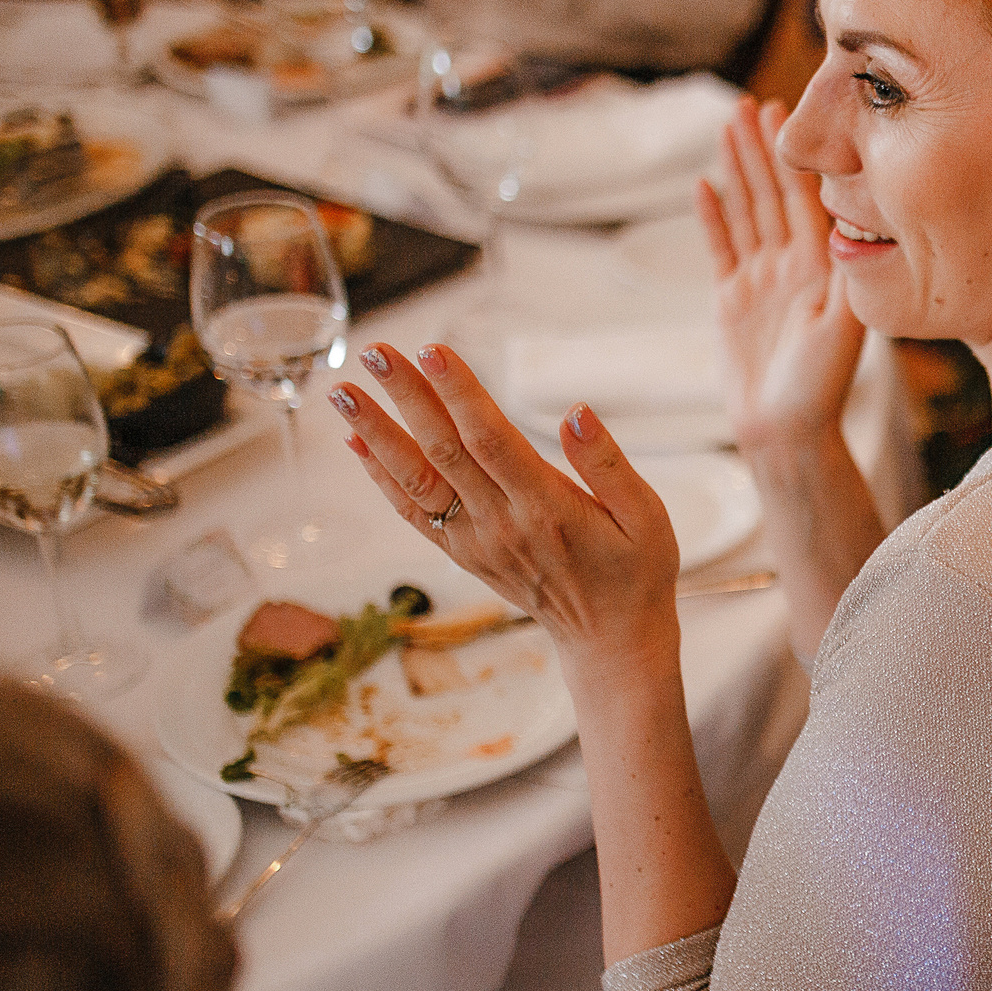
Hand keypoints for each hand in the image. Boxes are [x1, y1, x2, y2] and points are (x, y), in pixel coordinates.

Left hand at [330, 341, 680, 661]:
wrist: (610, 640)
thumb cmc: (635, 571)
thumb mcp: (647, 517)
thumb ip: (608, 464)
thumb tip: (576, 412)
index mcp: (548, 509)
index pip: (492, 440)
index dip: (459, 394)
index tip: (433, 350)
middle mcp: (502, 525)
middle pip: (443, 451)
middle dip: (406, 398)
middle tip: (374, 353)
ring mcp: (477, 542)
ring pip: (416, 480)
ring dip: (377, 433)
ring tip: (343, 391)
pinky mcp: (464, 554)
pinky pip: (413, 513)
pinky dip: (380, 477)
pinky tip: (356, 442)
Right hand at [696, 97, 866, 448]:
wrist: (784, 432)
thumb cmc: (819, 387)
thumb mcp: (843, 326)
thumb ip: (846, 275)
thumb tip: (847, 224)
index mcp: (824, 267)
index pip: (808, 199)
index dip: (797, 158)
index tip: (789, 116)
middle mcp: (793, 266)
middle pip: (774, 195)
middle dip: (763, 150)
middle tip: (749, 104)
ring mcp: (761, 279)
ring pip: (747, 212)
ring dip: (738, 170)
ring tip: (726, 127)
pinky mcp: (732, 298)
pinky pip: (721, 247)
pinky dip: (713, 216)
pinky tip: (704, 184)